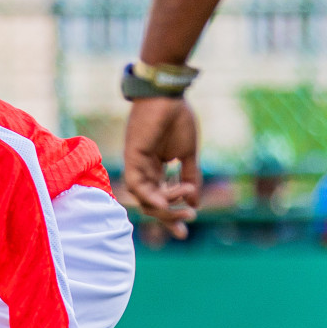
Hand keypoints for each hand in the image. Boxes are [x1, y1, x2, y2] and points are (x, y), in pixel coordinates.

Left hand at [123, 97, 201, 238]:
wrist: (169, 95)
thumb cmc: (178, 118)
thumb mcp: (188, 154)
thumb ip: (190, 177)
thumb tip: (195, 202)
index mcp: (157, 169)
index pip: (162, 199)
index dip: (172, 216)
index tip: (185, 232)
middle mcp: (144, 170)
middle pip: (151, 203)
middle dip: (168, 218)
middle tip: (186, 226)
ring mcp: (136, 165)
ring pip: (144, 198)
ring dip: (164, 206)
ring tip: (185, 206)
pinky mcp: (131, 158)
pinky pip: (136, 184)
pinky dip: (151, 195)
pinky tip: (166, 201)